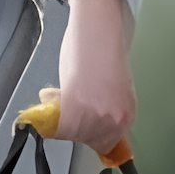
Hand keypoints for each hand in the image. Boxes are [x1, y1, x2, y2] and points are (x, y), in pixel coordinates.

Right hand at [56, 0, 135, 151]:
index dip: (92, 134)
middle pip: (87, 140)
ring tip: (61, 95)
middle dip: (76, 125)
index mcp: (127, 115)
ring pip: (70, 134)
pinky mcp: (73, 113)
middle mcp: (113, 121)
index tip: (82, 127)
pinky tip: (51, 95)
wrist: (98, 30)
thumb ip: (108, 108)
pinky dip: (48, 113)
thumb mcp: (115, 87)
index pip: (107, 143)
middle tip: (70, 104)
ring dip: (61, 117)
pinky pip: (55, 128)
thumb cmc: (105, 49)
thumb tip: (95, 120)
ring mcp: (94, 119)